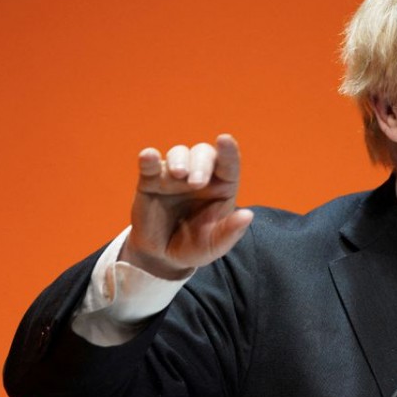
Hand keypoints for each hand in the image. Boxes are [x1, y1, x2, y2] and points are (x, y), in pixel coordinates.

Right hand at [121, 134, 253, 278]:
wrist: (163, 257)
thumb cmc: (196, 246)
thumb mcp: (215, 245)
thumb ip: (231, 232)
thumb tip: (247, 215)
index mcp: (222, 187)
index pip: (228, 164)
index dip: (228, 151)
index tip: (225, 140)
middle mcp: (199, 175)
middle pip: (203, 153)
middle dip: (201, 163)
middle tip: (196, 183)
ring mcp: (174, 176)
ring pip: (179, 154)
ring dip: (179, 160)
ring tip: (179, 175)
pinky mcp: (150, 181)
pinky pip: (149, 164)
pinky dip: (149, 158)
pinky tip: (149, 156)